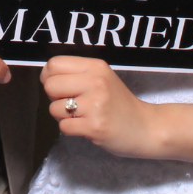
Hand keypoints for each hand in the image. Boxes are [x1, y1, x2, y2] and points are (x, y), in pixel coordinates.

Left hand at [42, 56, 160, 156]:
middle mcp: (96, 82)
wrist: (146, 127)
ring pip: (54, 108)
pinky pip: (64, 127)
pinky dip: (70, 129)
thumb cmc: (120, 104)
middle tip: (70, 103)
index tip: (58, 86)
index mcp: (96, 67)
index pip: (54, 64)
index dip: (48, 76)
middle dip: (54, 98)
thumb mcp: (103, 78)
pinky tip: (85, 126)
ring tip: (81, 116)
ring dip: (63, 116)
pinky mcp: (94, 126)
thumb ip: (78, 74)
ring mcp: (96, 105)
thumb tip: (46, 76)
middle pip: (50, 85)